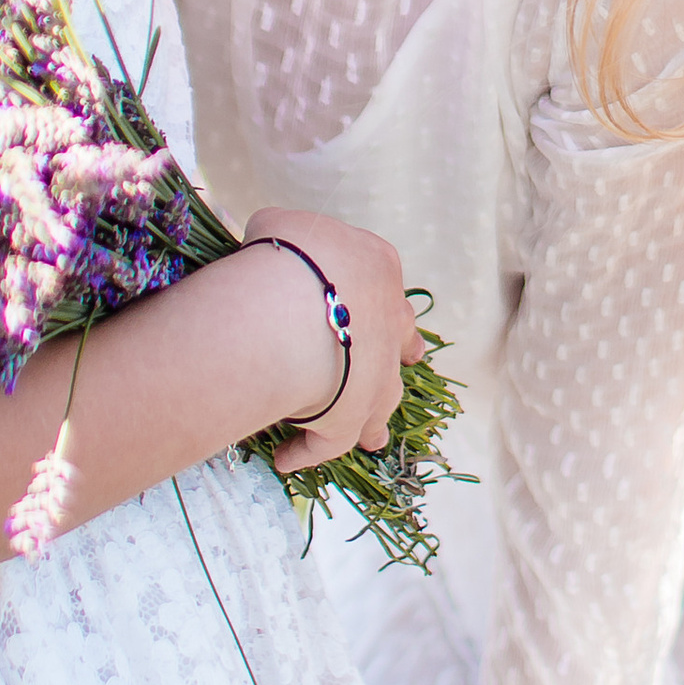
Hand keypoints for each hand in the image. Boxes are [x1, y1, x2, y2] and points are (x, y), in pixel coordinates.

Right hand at [240, 205, 420, 472]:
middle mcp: (388, 324)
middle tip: (410, 360)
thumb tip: (272, 244)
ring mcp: (377, 376)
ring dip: (375, 418)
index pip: (380, 279)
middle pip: (402, 338)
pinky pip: (327, 442)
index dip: (372, 291)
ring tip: (371, 437)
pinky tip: (286, 458)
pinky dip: (306, 450)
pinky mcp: (350, 419)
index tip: (368, 299)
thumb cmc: (290, 255)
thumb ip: (285, 237)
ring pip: (384, 401)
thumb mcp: (282, 226)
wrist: (295, 306)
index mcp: (377, 267)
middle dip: (404, 349)